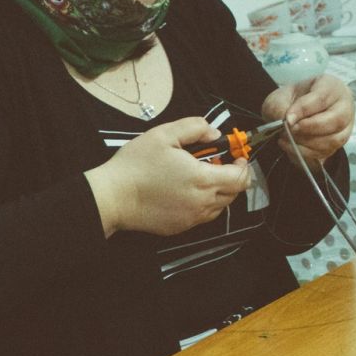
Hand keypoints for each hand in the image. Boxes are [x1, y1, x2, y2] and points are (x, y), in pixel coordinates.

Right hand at [84, 117, 253, 237]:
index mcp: (203, 178)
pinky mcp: (179, 227)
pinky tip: (186, 192)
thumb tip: (214, 134)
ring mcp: (191, 218)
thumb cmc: (135, 165)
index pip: (241, 177)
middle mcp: (202, 202)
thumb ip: (195, 127)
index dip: (244, 165)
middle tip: (217, 164)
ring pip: (220, 206)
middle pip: (234, 193)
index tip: (236, 156)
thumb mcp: (163, 134)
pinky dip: (203, 204)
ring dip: (218, 191)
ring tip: (200, 178)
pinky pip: (202, 217)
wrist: (112, 197)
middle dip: (232, 177)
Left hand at [263, 75, 354, 163]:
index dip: (303, 110)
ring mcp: (345, 126)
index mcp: (330, 86)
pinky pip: (326, 152)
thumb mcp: (278, 98)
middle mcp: (344, 105)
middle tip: (290, 129)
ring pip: (333, 140)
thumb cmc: (290, 101)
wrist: (292, 114)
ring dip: (306, 143)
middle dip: (309, 128)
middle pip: (337, 120)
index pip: (322, 98)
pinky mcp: (337, 144)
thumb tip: (288, 122)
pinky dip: (305, 153)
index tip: (287, 118)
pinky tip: (291, 146)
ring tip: (287, 138)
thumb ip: (279, 107)